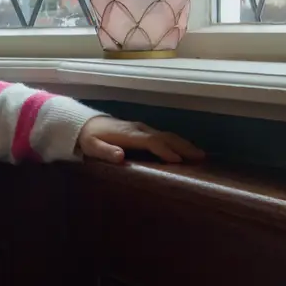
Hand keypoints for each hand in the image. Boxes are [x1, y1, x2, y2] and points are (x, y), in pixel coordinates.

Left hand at [77, 116, 205, 163]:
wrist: (85, 124)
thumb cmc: (88, 138)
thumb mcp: (91, 146)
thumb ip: (105, 151)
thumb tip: (120, 157)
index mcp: (129, 134)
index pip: (152, 141)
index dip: (165, 151)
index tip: (179, 161)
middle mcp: (139, 129)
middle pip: (165, 136)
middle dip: (183, 146)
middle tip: (201, 157)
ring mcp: (142, 129)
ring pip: (167, 135)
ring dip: (184, 144)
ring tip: (200, 155)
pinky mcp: (143, 131)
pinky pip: (163, 136)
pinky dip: (177, 143)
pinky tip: (185, 150)